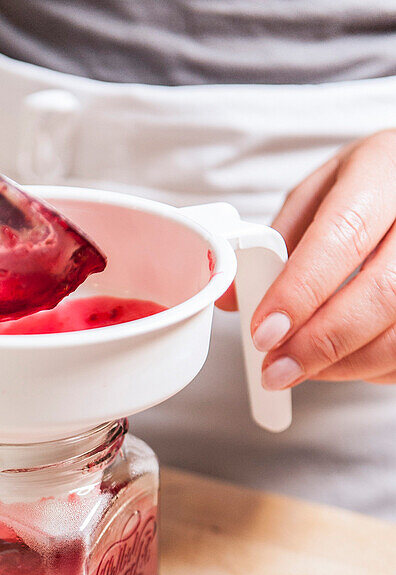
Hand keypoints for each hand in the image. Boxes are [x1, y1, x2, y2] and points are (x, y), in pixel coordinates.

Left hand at [222, 130, 395, 387]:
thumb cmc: (370, 189)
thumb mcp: (320, 193)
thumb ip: (276, 242)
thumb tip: (230, 298)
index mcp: (384, 170)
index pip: (343, 235)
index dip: (300, 292)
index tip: (264, 331)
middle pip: (381, 292)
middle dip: (319, 343)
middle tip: (276, 368)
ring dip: (342, 364)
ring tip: (299, 369)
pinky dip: (368, 368)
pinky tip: (340, 361)